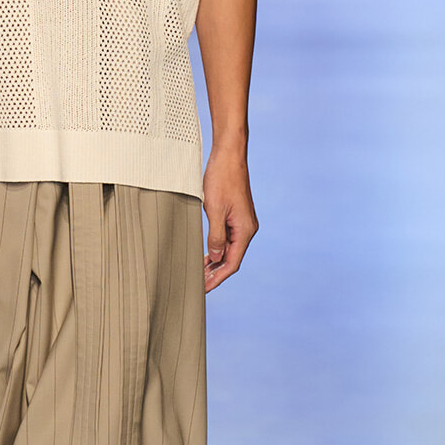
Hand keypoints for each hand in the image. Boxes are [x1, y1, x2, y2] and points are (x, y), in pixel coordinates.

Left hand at [202, 145, 257, 292]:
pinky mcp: (236, 216)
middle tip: (197, 285)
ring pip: (229, 250)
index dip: (217, 278)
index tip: (203, 288)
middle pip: (232, 259)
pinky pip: (227, 239)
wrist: (228, 156)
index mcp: (245, 230)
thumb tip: (216, 258)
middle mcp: (247, 229)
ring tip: (199, 274)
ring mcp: (242, 222)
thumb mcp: (214, 210)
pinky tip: (206, 255)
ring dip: (215, 263)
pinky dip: (216, 249)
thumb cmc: (221, 179)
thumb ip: (216, 236)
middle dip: (215, 274)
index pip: (232, 263)